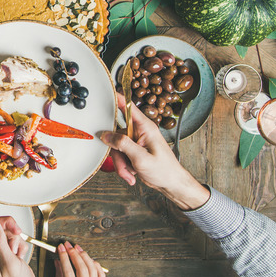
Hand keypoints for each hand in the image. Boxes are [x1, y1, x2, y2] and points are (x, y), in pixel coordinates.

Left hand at [0, 200, 36, 276]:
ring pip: (6, 231)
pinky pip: (14, 238)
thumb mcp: (8, 262)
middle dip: (8, 227)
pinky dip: (19, 244)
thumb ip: (0, 241)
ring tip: (17, 252)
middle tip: (17, 232)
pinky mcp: (8, 251)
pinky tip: (20, 255)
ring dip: (15, 239)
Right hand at [53, 243, 104, 276]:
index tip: (60, 248)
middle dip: (74, 254)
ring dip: (85, 257)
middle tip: (68, 246)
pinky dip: (96, 266)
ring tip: (78, 249)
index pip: (68, 272)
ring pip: (93, 270)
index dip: (64, 257)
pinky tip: (90, 260)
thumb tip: (58, 263)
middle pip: (82, 269)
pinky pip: (101, 276)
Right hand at [100, 93, 209, 209]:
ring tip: (130, 173)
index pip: (128, 106)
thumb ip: (122, 144)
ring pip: (117, 147)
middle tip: (123, 164)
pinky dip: (123, 165)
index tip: (104, 92)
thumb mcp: (141, 158)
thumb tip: (106, 135)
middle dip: (117, 152)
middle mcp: (140, 131)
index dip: (116, 98)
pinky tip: (131, 173)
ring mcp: (136, 140)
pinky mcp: (134, 149)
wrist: (171, 183)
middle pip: (117, 134)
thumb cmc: (164, 170)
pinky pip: (120, 154)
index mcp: (145, 127)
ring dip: (121, 163)